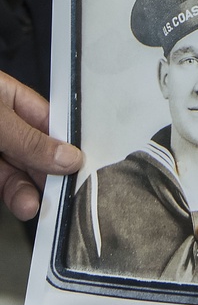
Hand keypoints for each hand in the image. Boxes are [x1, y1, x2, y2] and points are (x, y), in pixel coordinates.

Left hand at [0, 70, 82, 219]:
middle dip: (49, 173)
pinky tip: (23, 204)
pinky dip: (14, 196)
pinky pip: (3, 185)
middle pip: (36, 152)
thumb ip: (28, 139)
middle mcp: (4, 125)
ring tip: (35, 206)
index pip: (50, 122)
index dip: (67, 144)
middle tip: (64, 193)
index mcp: (10, 98)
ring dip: (29, 191)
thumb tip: (69, 156)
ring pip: (18, 173)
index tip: (83, 166)